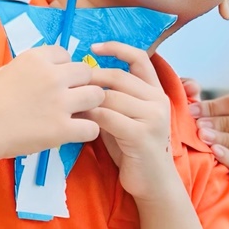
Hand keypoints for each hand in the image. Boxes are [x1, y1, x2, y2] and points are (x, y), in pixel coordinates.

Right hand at [0, 45, 103, 162]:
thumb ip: (20, 69)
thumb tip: (29, 72)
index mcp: (34, 59)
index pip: (65, 53)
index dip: (63, 67)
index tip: (55, 79)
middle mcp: (51, 76)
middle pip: (86, 72)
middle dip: (81, 83)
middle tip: (71, 97)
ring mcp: (59, 103)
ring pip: (97, 95)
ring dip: (90, 104)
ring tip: (78, 114)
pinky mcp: (62, 129)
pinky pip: (92, 127)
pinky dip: (87, 131)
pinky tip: (75, 133)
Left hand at [86, 42, 180, 201]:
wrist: (153, 182)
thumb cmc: (132, 147)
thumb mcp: (125, 116)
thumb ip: (113, 97)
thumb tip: (81, 77)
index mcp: (156, 91)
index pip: (140, 59)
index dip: (117, 48)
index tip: (93, 47)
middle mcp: (158, 100)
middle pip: (118, 77)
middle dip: (90, 79)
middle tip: (69, 84)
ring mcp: (152, 117)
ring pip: (111, 96)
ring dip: (86, 99)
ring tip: (70, 104)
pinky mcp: (142, 135)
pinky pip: (108, 117)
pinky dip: (90, 117)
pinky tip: (79, 121)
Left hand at [187, 91, 228, 191]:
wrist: (210, 177)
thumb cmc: (205, 143)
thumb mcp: (199, 120)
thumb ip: (192, 99)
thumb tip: (191, 86)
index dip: (212, 105)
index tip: (191, 110)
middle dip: (221, 122)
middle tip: (199, 126)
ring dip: (227, 140)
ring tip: (205, 139)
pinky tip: (215, 153)